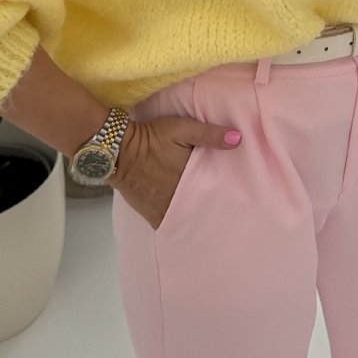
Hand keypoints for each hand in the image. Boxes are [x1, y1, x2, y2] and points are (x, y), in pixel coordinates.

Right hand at [109, 116, 240, 230]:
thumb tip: (238, 139)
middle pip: (203, 207)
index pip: (215, 190)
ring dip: (198, 217)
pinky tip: (190, 229)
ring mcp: (166, 209)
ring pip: (189, 219)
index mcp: (191, 178)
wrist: (118, 151)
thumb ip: (209, 134)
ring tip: (212, 221)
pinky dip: (180, 226)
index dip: (227, 193)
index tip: (238, 197)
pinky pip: (171, 225)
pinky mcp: (153, 215)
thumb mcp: (183, 128)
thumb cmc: (153, 138)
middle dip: (214, 208)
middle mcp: (180, 197)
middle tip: (228, 210)